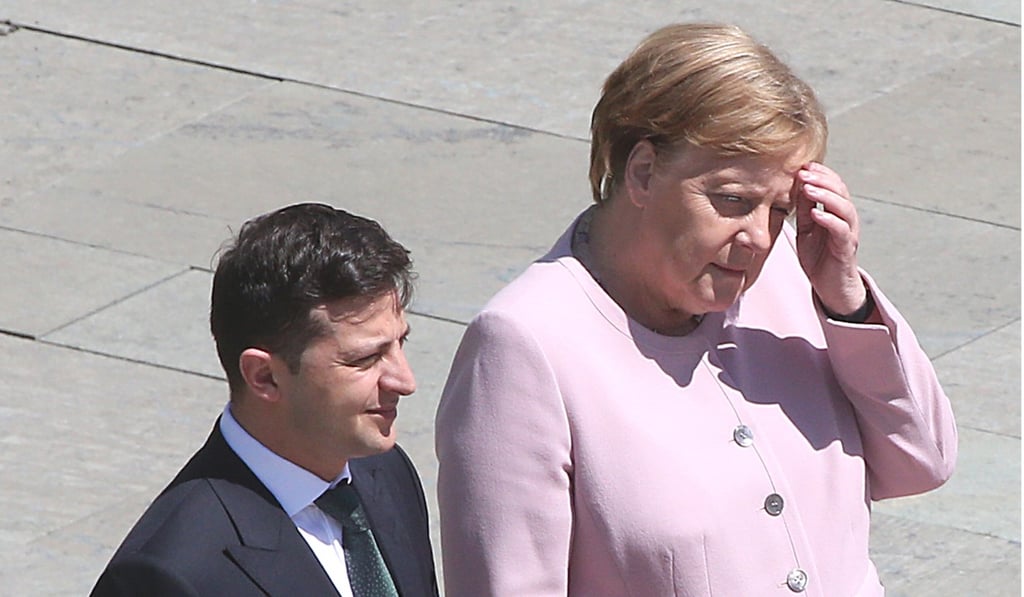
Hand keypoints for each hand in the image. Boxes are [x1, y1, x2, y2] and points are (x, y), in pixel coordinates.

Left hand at [793, 162, 867, 315]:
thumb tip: (797, 184)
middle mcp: (846, 220)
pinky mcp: (846, 250)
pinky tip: (816, 214)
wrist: (830, 287)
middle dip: (823, 179)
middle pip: (841, 192)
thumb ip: (804, 209)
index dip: (821, 174)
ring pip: (845, 209)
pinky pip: (842, 232)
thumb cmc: (818, 257)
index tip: (803, 165)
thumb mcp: (806, 229)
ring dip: (827, 196)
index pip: (833, 186)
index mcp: (836, 212)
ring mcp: (848, 234)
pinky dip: (830, 220)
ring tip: (809, 188)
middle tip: (804, 172)